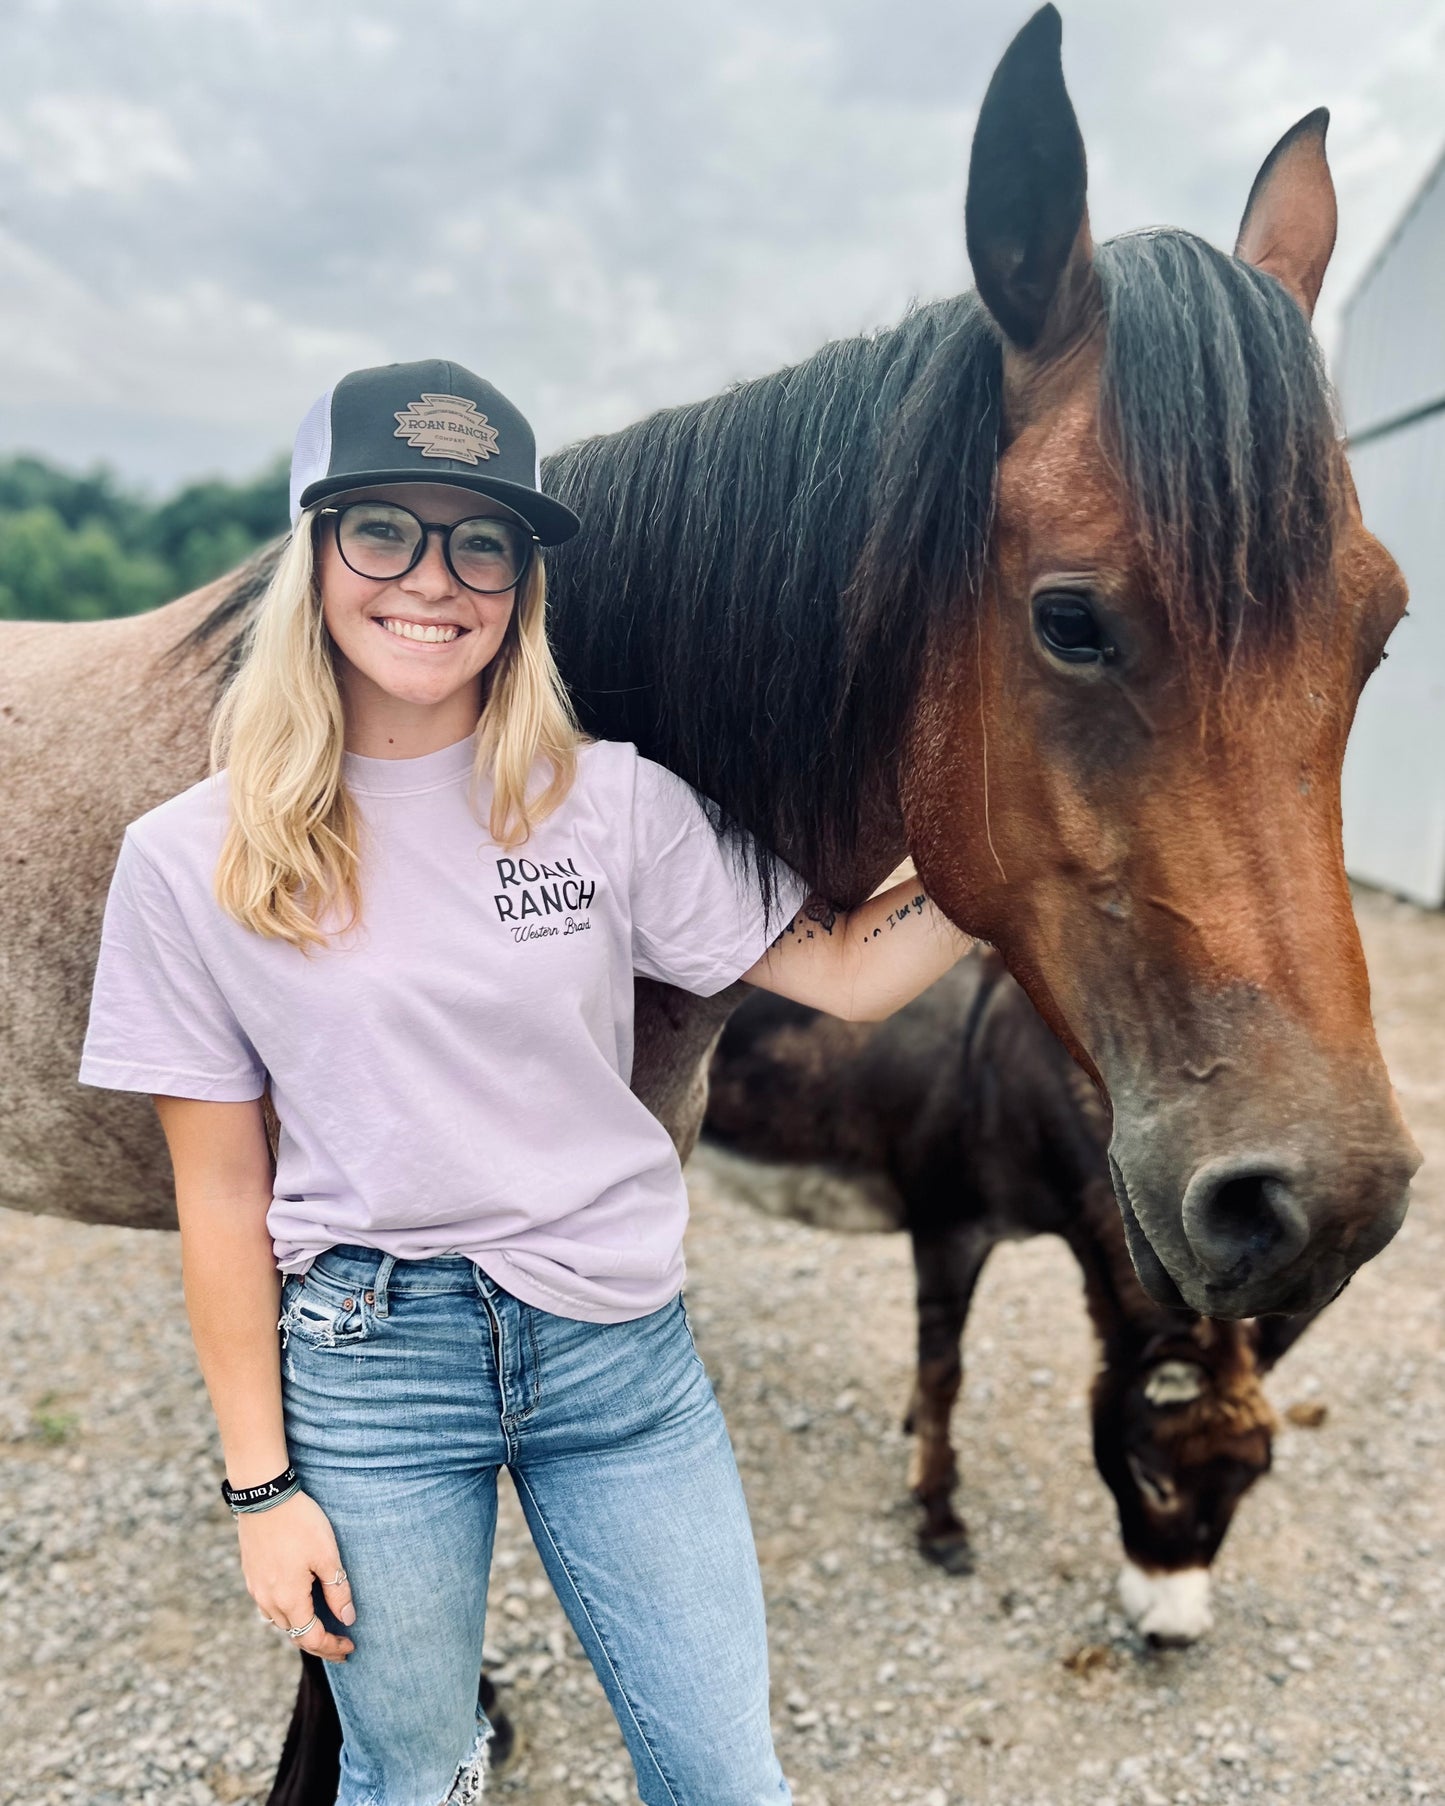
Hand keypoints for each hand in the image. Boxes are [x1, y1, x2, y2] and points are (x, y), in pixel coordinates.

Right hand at [237, 1489, 355, 1661]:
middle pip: (294, 1634)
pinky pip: (269, 1606)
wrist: (264, 1497)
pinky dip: (287, 1613)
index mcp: (288, 1599)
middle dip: (319, 1643)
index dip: (332, 1647)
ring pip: (280, 1622)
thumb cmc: (300, 1523)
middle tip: (341, 1645)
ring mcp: (256, 1588)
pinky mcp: (251, 1575)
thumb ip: (337, 1590)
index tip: (350, 1647)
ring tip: (322, 1628)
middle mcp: (267, 1600)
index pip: (311, 1638)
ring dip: (301, 1629)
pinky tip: (299, 1604)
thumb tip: (348, 1619)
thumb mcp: (327, 1555)